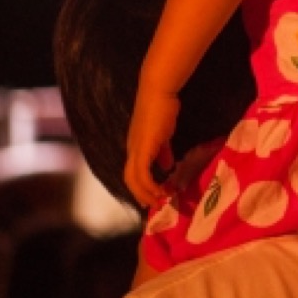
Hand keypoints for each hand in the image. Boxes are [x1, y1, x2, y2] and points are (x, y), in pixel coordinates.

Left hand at [125, 83, 179, 208]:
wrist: (158, 92)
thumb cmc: (162, 108)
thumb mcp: (164, 134)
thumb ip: (164, 151)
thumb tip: (167, 166)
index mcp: (136, 147)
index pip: (133, 173)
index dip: (141, 186)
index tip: (154, 196)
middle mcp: (132, 151)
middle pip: (130, 180)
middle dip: (142, 194)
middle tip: (155, 204)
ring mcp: (135, 149)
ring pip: (133, 179)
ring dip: (146, 192)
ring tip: (160, 199)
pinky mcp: (142, 148)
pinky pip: (142, 173)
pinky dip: (150, 184)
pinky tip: (162, 188)